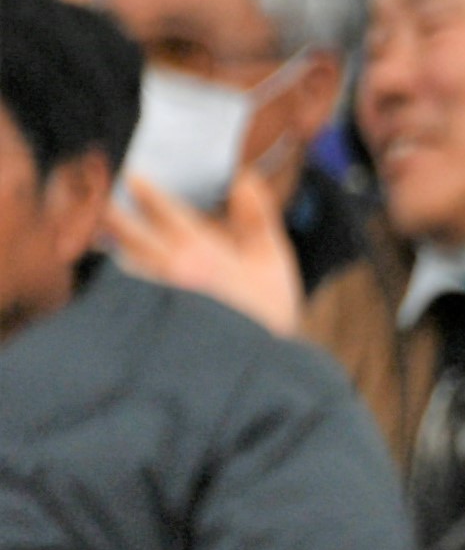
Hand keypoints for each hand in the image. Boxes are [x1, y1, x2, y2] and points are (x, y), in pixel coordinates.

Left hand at [102, 160, 305, 334]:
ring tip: (113, 239)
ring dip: (117, 247)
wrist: (257, 372)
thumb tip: (243, 179)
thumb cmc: (268, 317)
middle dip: (113, 212)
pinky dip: (124, 281)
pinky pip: (123, 293)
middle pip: (125, 230)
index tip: (133, 177)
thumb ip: (257, 218)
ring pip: (121, 261)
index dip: (145, 189)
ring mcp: (151, 297)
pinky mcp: (143, 322)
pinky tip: (128, 281)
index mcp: (198, 250)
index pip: (161, 208)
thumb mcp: (273, 262)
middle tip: (105, 202)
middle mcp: (165, 269)